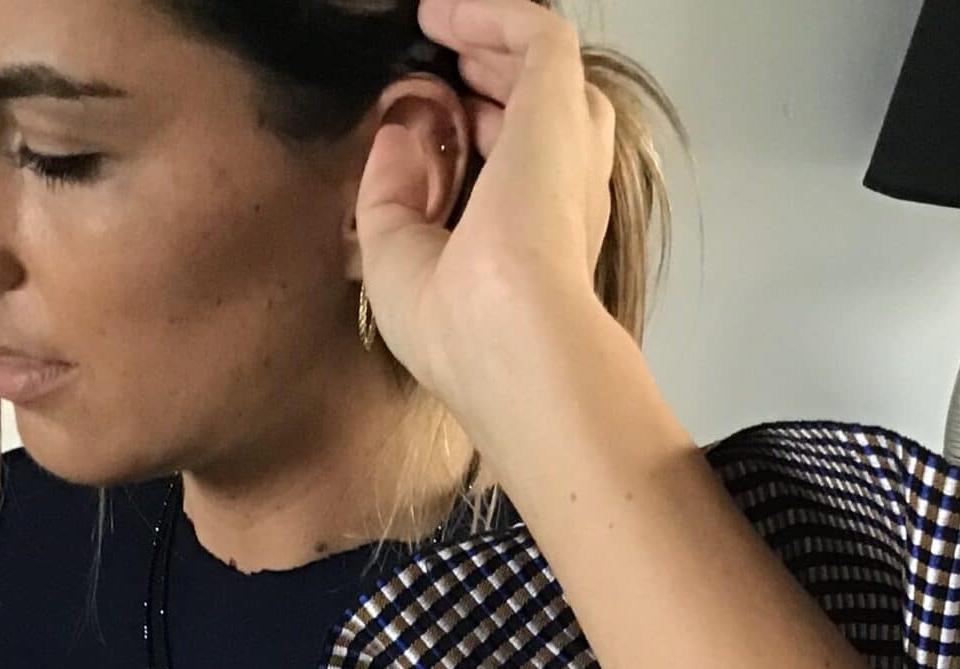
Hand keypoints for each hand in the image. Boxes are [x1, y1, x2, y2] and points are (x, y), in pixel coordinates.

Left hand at [354, 0, 619, 451]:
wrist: (513, 345)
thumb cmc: (463, 335)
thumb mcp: (398, 264)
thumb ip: (393, 199)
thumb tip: (398, 137)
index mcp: (536, 242)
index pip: (523, 169)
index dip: (480, 134)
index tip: (434, 122)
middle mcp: (563, 195)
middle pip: (544, 114)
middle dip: (492, 82)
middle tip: (443, 66)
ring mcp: (567, 150)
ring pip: (549, 73)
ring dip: (497, 45)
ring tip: (446, 27)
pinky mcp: (560, 108)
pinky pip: (540, 34)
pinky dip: (494, 16)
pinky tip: (443, 14)